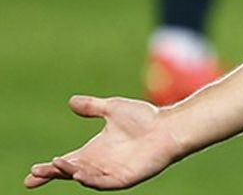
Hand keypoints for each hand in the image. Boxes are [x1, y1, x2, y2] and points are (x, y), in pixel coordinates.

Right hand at [25, 95, 183, 189]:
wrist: (169, 126)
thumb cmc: (144, 118)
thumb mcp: (112, 109)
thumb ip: (92, 107)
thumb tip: (71, 101)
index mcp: (94, 151)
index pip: (66, 163)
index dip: (48, 169)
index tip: (32, 172)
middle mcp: (99, 164)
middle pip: (70, 172)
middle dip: (54, 173)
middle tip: (38, 172)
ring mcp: (112, 172)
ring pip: (85, 178)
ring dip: (71, 172)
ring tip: (59, 165)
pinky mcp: (125, 178)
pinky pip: (104, 183)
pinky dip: (92, 180)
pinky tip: (81, 174)